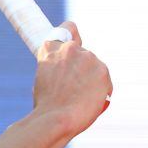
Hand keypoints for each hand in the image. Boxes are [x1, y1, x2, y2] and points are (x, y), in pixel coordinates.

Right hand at [31, 21, 112, 136]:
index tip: (75, 43)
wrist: (56, 118)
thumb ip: (58, 68)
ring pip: (95, 68)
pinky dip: (100, 90)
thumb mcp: (44, 78)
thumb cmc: (46, 105)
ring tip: (80, 99)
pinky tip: (89, 102)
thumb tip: (70, 74)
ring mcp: (88, 57)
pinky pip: (104, 81)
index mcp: (50, 48)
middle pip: (84, 54)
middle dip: (83, 69)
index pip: (68, 28)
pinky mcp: (103, 70)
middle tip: (75, 88)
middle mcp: (70, 48)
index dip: (73, 36)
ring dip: (91, 80)